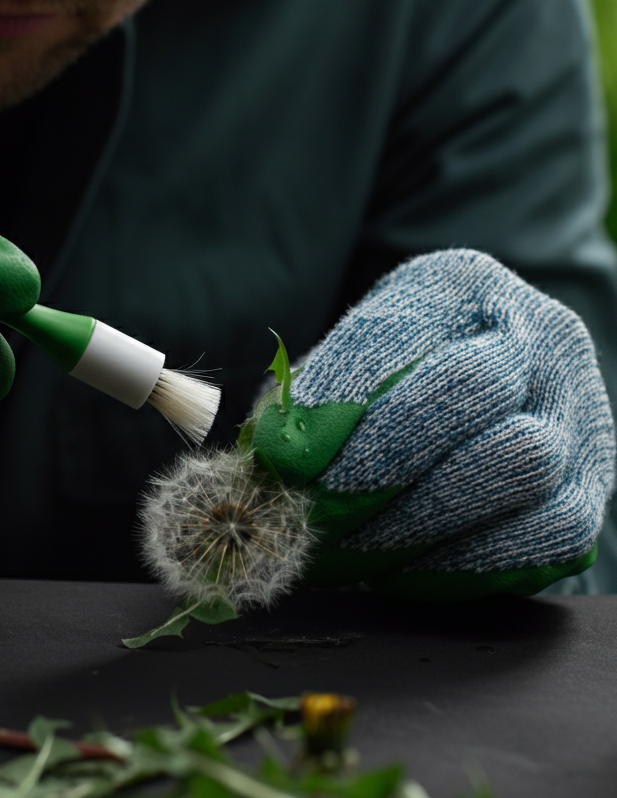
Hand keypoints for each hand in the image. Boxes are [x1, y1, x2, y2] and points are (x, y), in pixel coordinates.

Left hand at [240, 249, 615, 599]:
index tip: (281, 462)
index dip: (335, 404)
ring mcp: (578, 413)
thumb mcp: (336, 368)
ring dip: (415, 520)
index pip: (398, 336)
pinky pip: (543, 538)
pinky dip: (459, 564)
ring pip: (518, 463)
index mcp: (458, 285)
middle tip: (309, 513)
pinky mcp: (589, 495)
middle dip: (377, 463)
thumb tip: (270, 466)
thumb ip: (303, 405)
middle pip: (471, 389)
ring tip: (339, 552)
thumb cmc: (382, 383)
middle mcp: (537, 334)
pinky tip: (395, 569)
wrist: (469, 397)